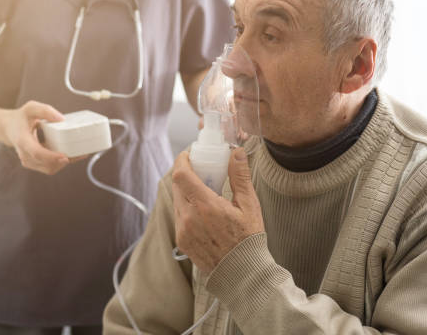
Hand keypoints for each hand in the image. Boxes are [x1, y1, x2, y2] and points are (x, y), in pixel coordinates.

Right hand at [3, 100, 85, 174]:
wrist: (8, 128)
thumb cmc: (21, 117)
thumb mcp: (31, 108)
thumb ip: (45, 110)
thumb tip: (62, 119)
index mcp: (22, 140)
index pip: (37, 153)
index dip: (52, 157)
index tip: (65, 156)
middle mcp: (25, 154)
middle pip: (47, 164)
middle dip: (65, 161)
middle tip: (81, 152)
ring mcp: (29, 161)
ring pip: (50, 169)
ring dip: (65, 163)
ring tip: (78, 153)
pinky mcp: (35, 164)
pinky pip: (50, 168)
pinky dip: (61, 163)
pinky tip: (71, 155)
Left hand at [172, 147, 264, 273]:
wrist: (242, 274)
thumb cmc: (248, 240)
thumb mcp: (249, 205)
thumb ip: (240, 176)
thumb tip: (236, 153)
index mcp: (206, 206)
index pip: (181, 175)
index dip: (181, 161)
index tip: (188, 154)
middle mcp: (189, 218)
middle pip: (177, 186)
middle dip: (185, 174)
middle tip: (200, 170)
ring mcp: (183, 231)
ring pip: (176, 201)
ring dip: (185, 191)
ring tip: (203, 191)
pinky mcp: (181, 241)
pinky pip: (178, 216)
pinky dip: (186, 208)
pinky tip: (201, 210)